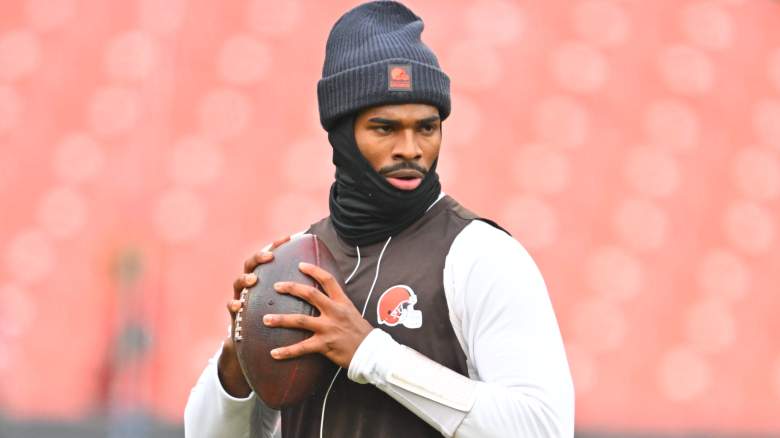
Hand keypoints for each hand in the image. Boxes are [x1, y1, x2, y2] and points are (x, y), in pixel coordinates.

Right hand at [217, 235, 290, 396]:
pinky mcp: (234, 313)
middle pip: (251, 264)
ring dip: (244, 279)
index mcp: (265, 278)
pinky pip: (231, 307)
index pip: (270, 257)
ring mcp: (241, 297)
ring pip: (238, 283)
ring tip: (253, 280)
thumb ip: (301, 290)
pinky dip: (233, 305)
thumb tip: (324, 274)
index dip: (277, 245)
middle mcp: (251, 285)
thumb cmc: (278, 319)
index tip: (287, 237)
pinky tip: (238, 306)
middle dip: (258, 257)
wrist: (257, 344)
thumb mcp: (289, 304)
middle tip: (269, 256)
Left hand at [263, 262, 373, 368]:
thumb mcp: (353, 313)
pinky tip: (273, 353)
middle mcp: (335, 312)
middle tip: (276, 286)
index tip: (300, 264)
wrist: (373, 353)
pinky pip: (302, 348)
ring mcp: (329, 328)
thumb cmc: (363, 334)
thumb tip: (326, 299)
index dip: (314, 270)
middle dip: (291, 288)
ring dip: (281, 319)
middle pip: (310, 294)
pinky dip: (287, 351)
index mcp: (342, 302)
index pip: (328, 280)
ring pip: (300, 320)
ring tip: (265, 319)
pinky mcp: (325, 345)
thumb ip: (339, 306)